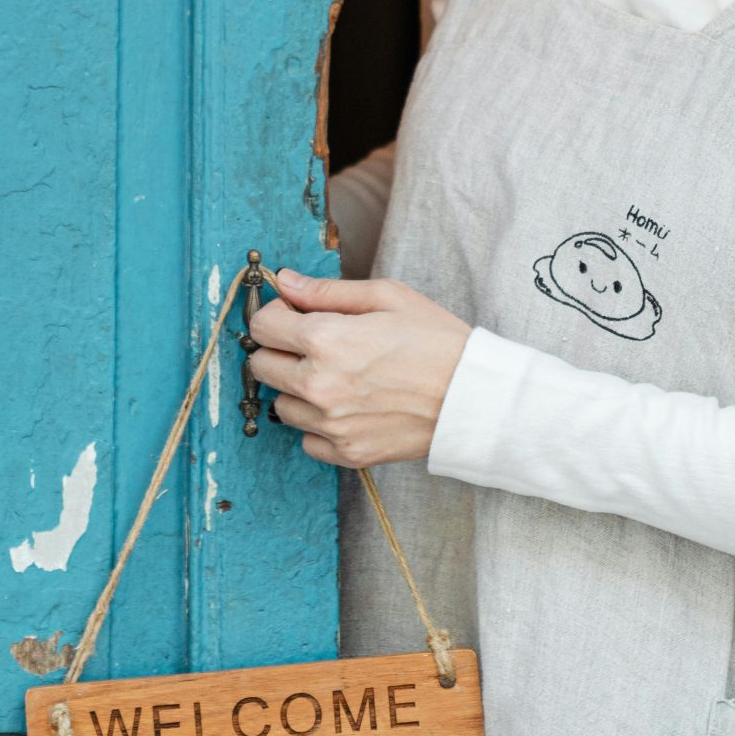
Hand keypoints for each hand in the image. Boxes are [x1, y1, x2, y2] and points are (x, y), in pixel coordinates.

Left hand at [246, 270, 471, 467]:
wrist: (473, 397)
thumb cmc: (436, 340)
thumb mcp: (387, 296)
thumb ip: (327, 290)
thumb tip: (285, 283)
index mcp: (326, 339)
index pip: (261, 327)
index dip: (276, 315)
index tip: (293, 316)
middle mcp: (319, 385)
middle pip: (261, 366)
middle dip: (280, 350)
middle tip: (315, 346)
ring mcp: (330, 424)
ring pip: (281, 405)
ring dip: (298, 390)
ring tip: (336, 378)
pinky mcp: (345, 453)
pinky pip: (307, 439)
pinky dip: (318, 425)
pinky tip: (347, 407)